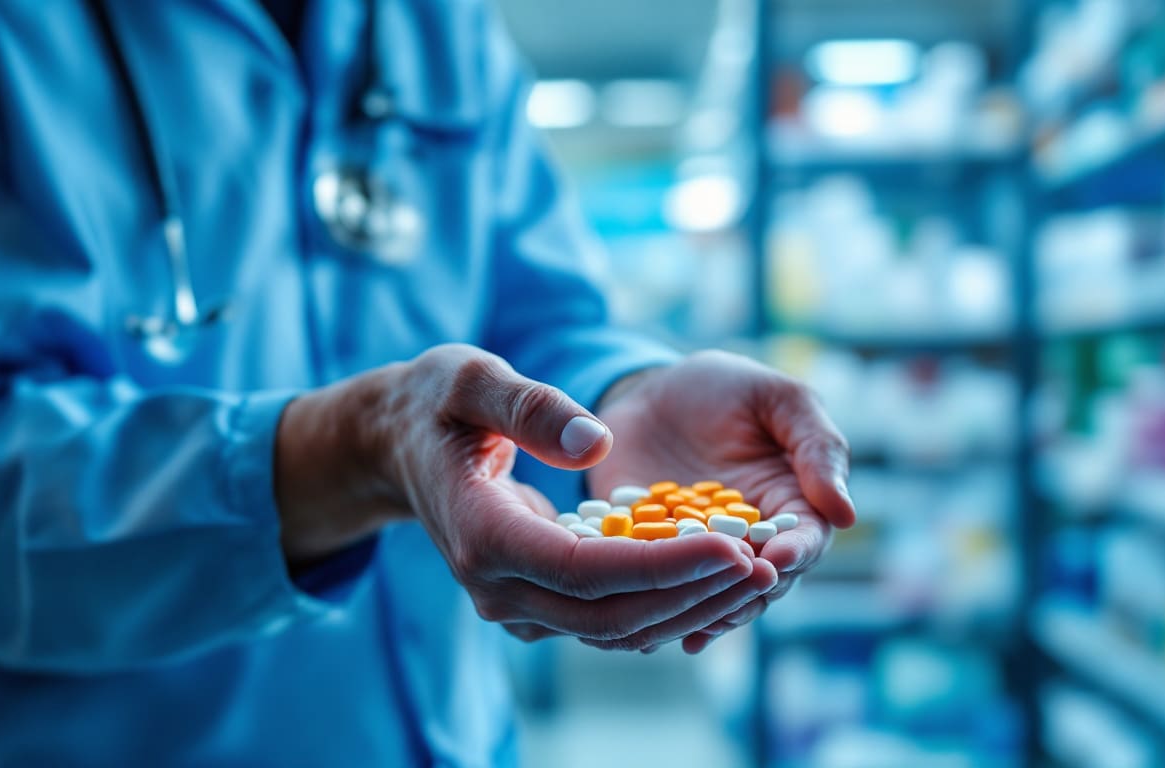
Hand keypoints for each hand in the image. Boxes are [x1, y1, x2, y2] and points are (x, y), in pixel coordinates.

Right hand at [275, 344, 766, 646]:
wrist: (399, 445)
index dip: (663, 566)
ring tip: (755, 573)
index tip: (731, 546)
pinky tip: (712, 575)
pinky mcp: (533, 602)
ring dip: (686, 607)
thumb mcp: (469, 379)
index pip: (585, 571)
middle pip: (609, 614)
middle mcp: (495, 587)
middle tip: (764, 563)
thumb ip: (527, 405)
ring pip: (613, 629)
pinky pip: (606, 619)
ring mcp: (513, 604)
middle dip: (691, 593)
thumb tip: (595, 440)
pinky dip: (662, 603)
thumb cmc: (435, 402)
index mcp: (481, 534)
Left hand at [590, 350, 853, 652]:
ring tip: (692, 623)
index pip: (806, 541)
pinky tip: (645, 626)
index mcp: (792, 503)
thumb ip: (815, 446)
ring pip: (714, 598)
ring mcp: (700, 553)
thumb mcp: (777, 398)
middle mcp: (750, 539)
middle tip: (729, 595)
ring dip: (706, 613)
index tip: (778, 561)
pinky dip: (657, 608)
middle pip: (763, 583)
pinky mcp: (652, 556)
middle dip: (749, 594)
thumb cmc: (725, 388)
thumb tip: (845, 513)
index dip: (795, 555)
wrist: (648, 393)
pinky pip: (660, 588)